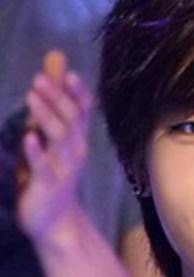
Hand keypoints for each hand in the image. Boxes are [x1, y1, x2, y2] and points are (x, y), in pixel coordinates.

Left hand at [17, 59, 92, 243]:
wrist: (55, 220)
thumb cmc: (51, 171)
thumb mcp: (51, 132)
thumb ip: (53, 96)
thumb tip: (56, 56)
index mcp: (76, 138)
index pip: (83, 111)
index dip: (78, 93)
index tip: (68, 74)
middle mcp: (75, 151)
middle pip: (71, 120)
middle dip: (57, 99)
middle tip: (39, 79)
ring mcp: (64, 169)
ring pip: (60, 140)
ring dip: (47, 117)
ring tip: (32, 96)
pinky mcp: (49, 186)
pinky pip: (44, 167)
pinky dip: (37, 152)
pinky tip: (28, 137)